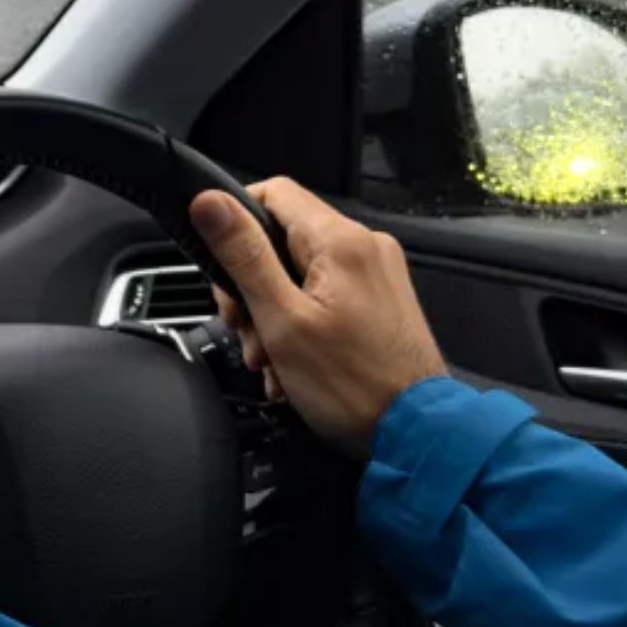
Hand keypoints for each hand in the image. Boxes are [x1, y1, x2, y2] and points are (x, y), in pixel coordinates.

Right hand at [189, 178, 447, 454]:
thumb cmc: (349, 384)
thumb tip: (208, 200)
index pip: (273, 192)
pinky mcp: (382, 302)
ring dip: (271, 315)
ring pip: (300, 273)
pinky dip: (300, 326)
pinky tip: (291, 367)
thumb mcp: (281, 320)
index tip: (220, 267)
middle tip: (244, 330)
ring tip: (269, 362)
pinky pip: (325, 297)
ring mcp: (377, 274)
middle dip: (250, 286)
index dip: (235, 221)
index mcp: (340, 240)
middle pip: (283, 239)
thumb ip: (244, 256)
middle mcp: (365, 246)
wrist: (418, 434)